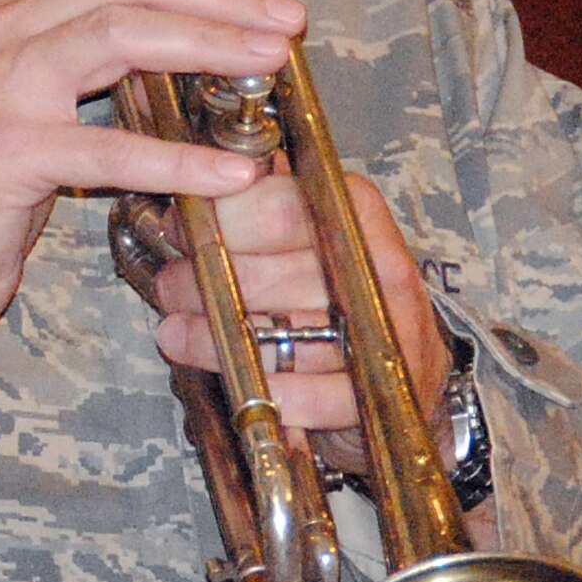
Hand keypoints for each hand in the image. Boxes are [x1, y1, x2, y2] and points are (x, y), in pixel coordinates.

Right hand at [0, 0, 305, 363]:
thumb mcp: (28, 86)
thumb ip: (80, 30)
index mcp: (16, 6)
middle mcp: (2, 31)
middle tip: (288, 17)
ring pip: (119, 35)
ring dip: (210, 45)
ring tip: (274, 63)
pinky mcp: (1, 156)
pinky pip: (106, 149)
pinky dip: (179, 158)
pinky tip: (234, 173)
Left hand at [152, 165, 452, 475]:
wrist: (410, 368)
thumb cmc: (344, 291)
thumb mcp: (312, 234)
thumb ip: (263, 208)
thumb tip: (194, 186)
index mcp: (358, 214)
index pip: (279, 208)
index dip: (219, 218)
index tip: (178, 227)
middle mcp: (378, 267)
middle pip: (269, 273)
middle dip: (204, 280)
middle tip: (170, 285)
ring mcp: (385, 332)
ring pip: (278, 335)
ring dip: (213, 337)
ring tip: (175, 332)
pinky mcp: (379, 391)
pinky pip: (308, 394)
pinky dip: (264, 390)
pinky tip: (231, 381)